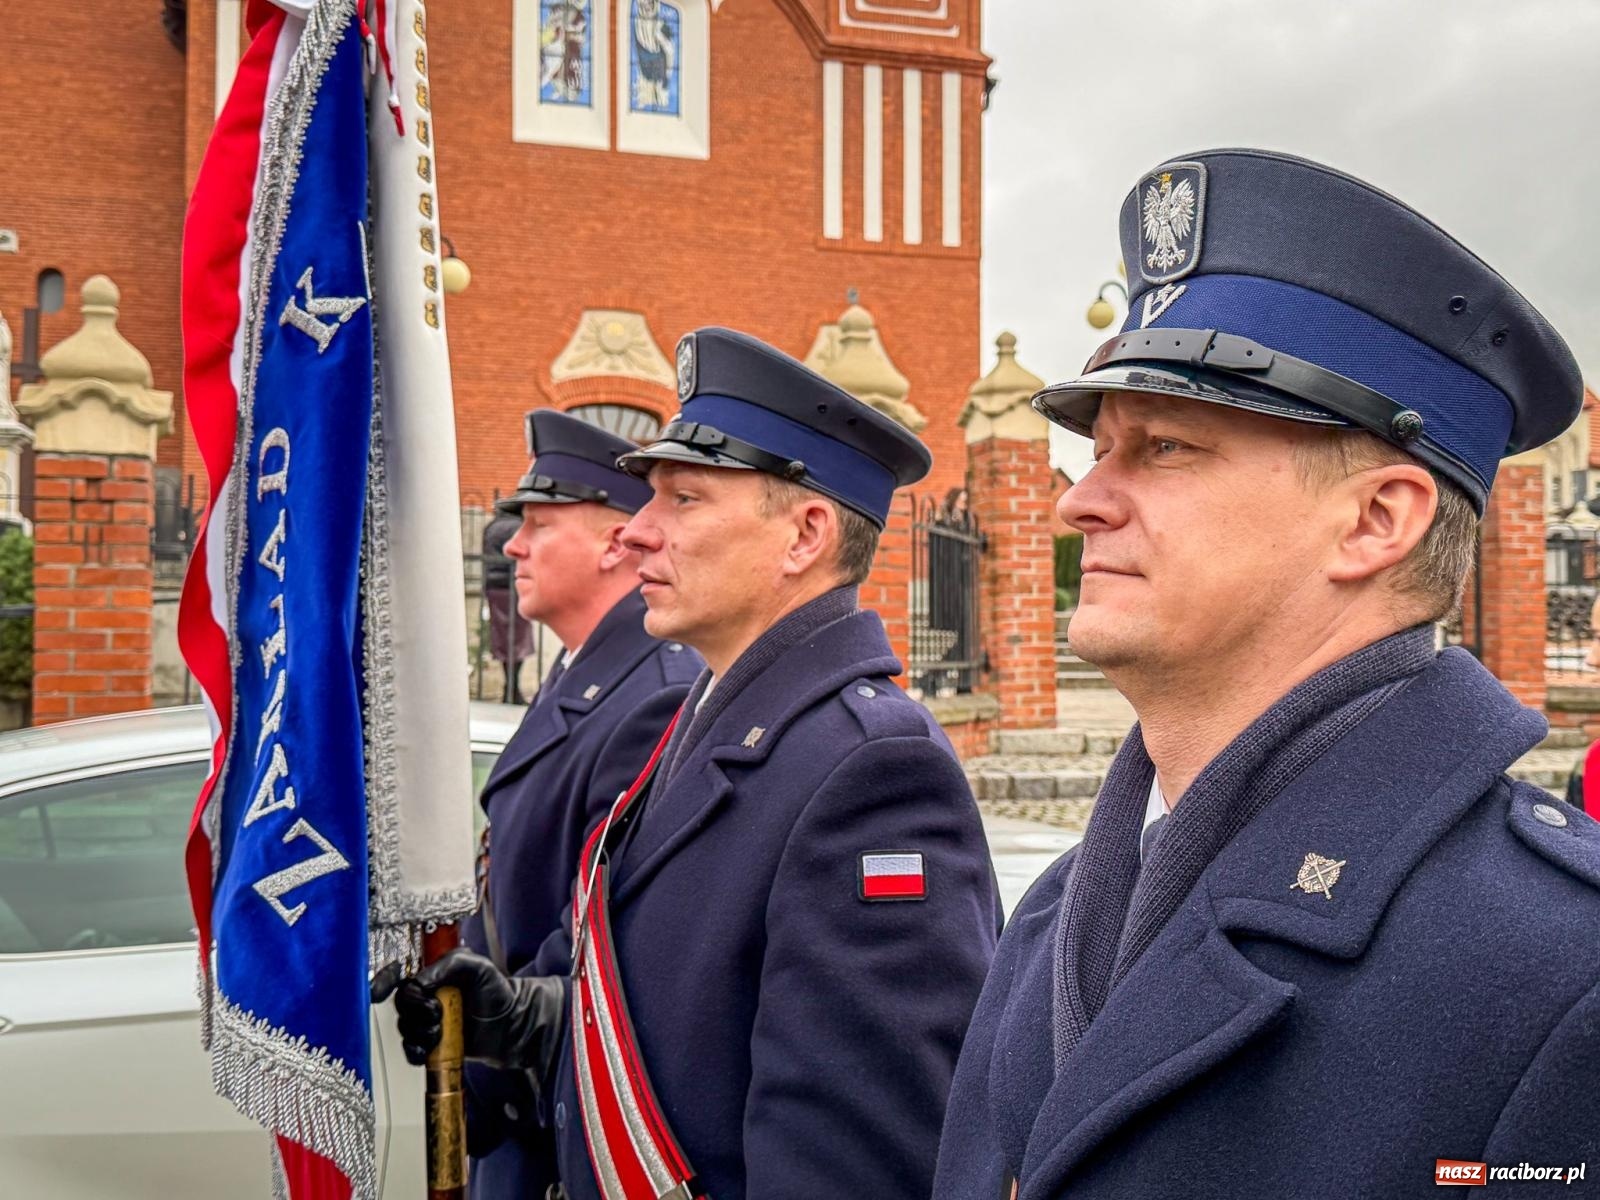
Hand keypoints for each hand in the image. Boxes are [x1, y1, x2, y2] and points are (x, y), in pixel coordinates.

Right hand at [370, 947, 564, 1070]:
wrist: (513, 1027)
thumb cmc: (499, 993)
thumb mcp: (479, 967)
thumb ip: (450, 965)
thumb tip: (420, 981)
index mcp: (435, 974)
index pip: (400, 974)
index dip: (384, 981)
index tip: (378, 991)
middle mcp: (428, 996)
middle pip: (401, 1004)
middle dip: (416, 1010)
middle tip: (438, 1012)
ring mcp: (428, 1021)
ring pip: (405, 1028)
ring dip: (420, 1032)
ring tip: (443, 1030)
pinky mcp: (432, 1044)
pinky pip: (411, 1049)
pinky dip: (416, 1051)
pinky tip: (431, 1048)